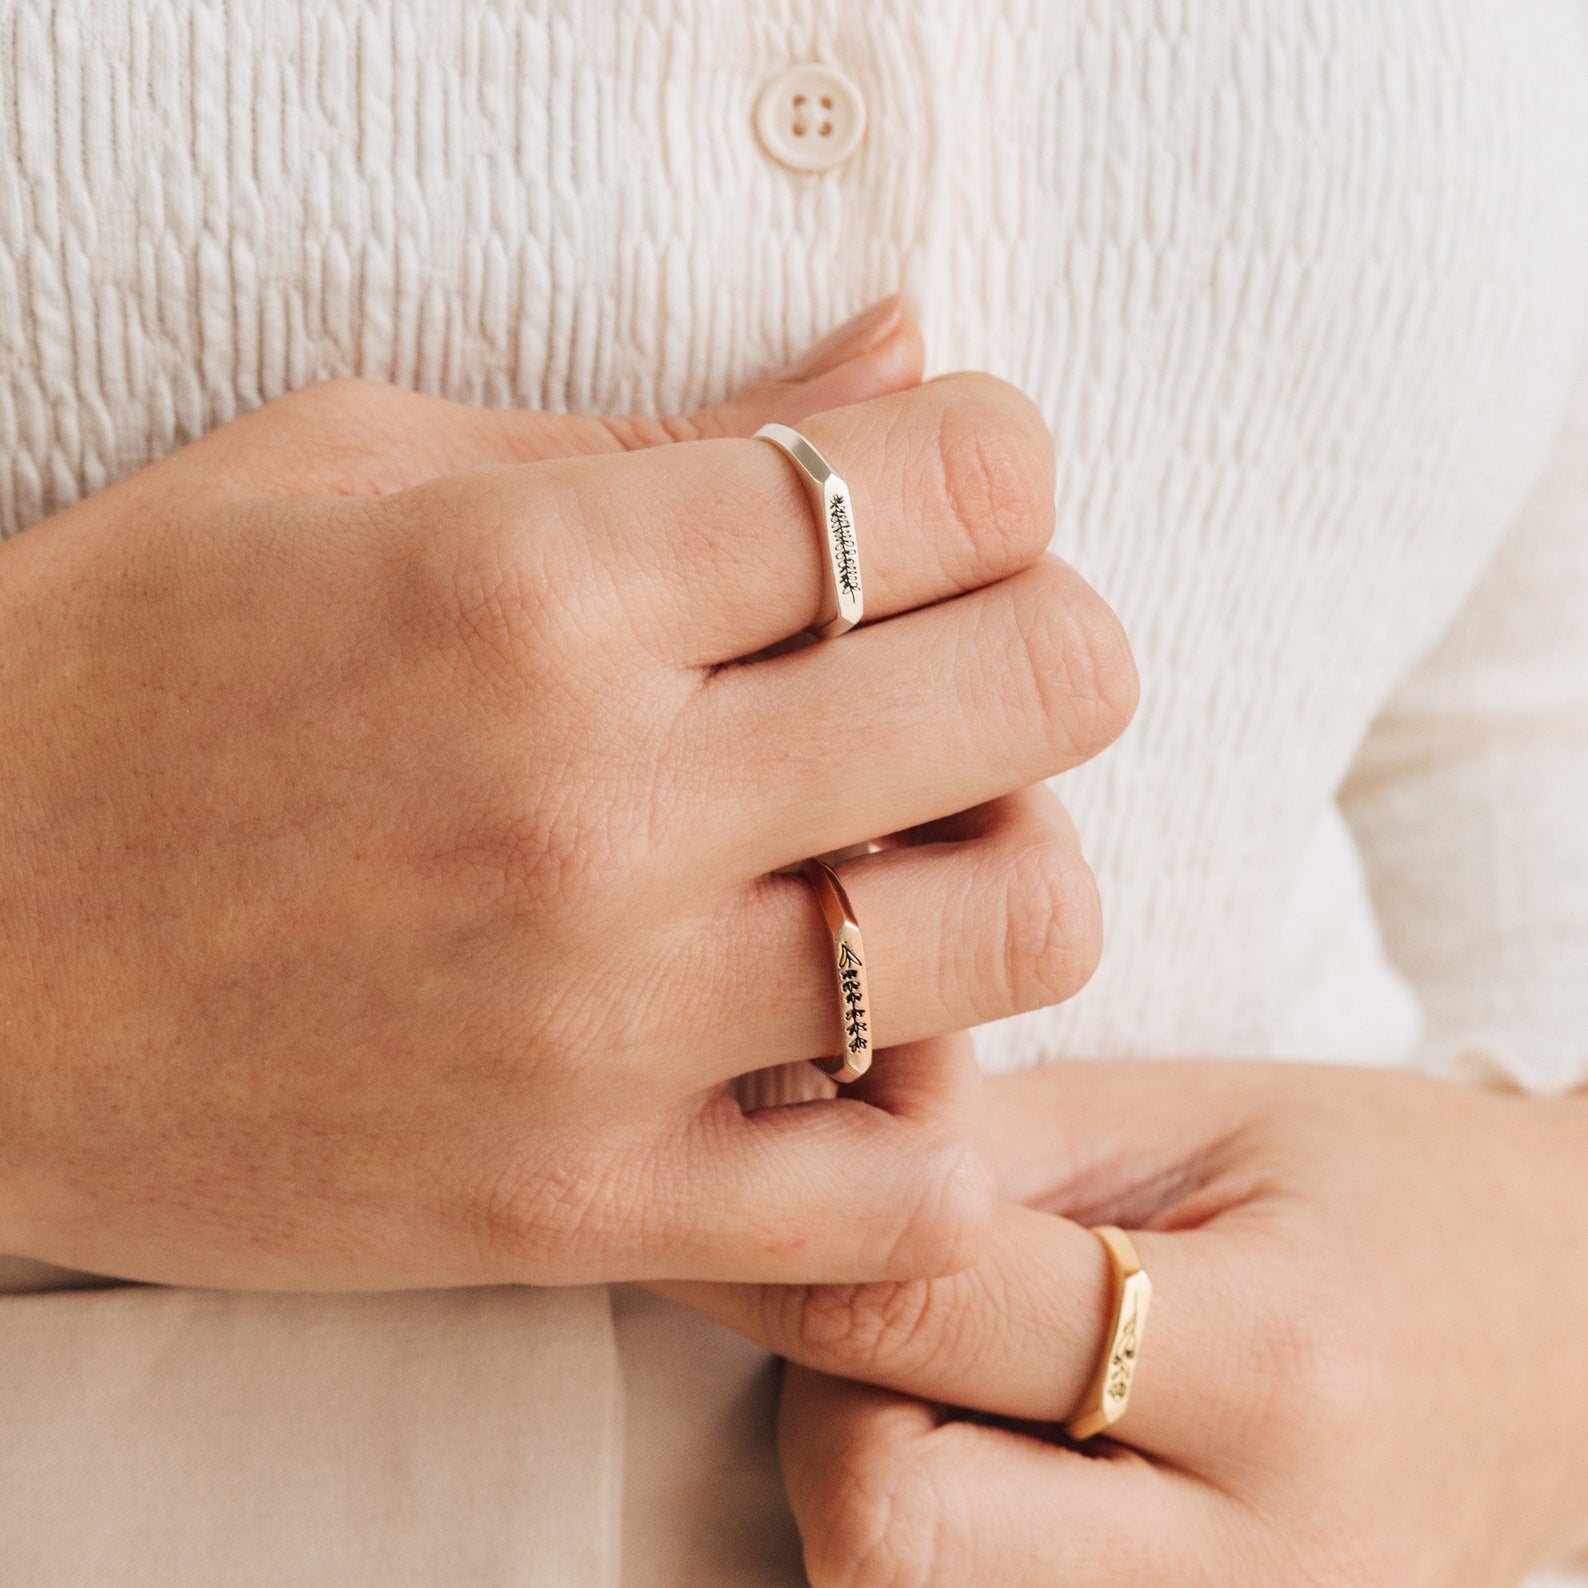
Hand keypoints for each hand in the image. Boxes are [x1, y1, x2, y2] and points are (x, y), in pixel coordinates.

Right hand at [0, 302, 1137, 1291]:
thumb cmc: (120, 677)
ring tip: (898, 861)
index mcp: (540, 577)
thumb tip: (898, 345)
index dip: (995, 467)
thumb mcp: (352, 466)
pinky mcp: (578, 1206)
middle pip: (1048, 680)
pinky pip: (898, 1200)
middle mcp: (597, 801)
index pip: (956, 474)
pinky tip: (851, 1057)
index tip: (940, 498)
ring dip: (1009, 871)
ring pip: (1022, 929)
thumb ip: (666, 418)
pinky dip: (928, 1126)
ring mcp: (601, 1028)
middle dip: (1046, 644)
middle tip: (951, 669)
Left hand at [663, 1062, 1587, 1585]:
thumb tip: (785, 1138)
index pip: (930, 1320)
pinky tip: (998, 1459)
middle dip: (832, 1409)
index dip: (797, 1244)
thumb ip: (980, 1141)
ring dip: (879, 1491)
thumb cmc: (1374, 1184)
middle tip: (887, 1312)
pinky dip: (942, 1553)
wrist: (1565, 1331)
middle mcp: (1270, 1570)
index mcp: (1279, 1368)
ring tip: (957, 1388)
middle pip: (886, 1534)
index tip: (749, 1192)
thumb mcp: (1186, 1122)